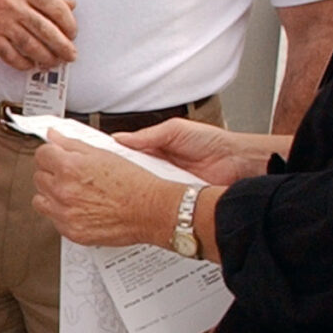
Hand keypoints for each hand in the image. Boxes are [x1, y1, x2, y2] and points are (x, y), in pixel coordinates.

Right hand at [0, 0, 76, 72]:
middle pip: (46, 30)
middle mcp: (14, 6)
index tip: (73, 32)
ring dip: (46, 57)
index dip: (69, 24)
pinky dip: (23, 63)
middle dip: (62, 46)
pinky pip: (10, 55)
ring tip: (54, 62)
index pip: (56, 8)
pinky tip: (31, 64)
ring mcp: (1, 22)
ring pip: (30, 45)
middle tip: (71, 54)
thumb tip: (70, 5)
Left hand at [32, 134, 177, 247]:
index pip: (41, 155)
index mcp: (70, 167)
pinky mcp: (71, 232)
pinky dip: (62, 213)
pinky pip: (53, 220)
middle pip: (39, 177)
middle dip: (52, 173)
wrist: (151, 210)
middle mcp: (64, 191)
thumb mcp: (103, 154)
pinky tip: (78, 207)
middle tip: (70, 174)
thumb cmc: (134, 183)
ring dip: (51, 194)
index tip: (57, 156)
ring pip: (40, 200)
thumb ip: (72, 144)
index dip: (51, 154)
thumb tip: (53, 135)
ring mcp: (66, 213)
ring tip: (71, 192)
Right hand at [110, 118, 277, 186]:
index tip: (95, 158)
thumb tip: (122, 138)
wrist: (237, 163)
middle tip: (100, 178)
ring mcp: (165, 183)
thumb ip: (148, 135)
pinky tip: (138, 202)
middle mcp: (158, 166)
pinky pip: (157, 200)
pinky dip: (149, 202)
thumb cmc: (212, 142)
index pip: (127, 152)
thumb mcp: (175, 130)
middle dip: (117, 176)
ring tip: (114, 191)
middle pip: (130, 172)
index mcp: (156, 147)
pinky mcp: (174, 197)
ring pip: (141, 187)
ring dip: (132, 189)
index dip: (112, 155)